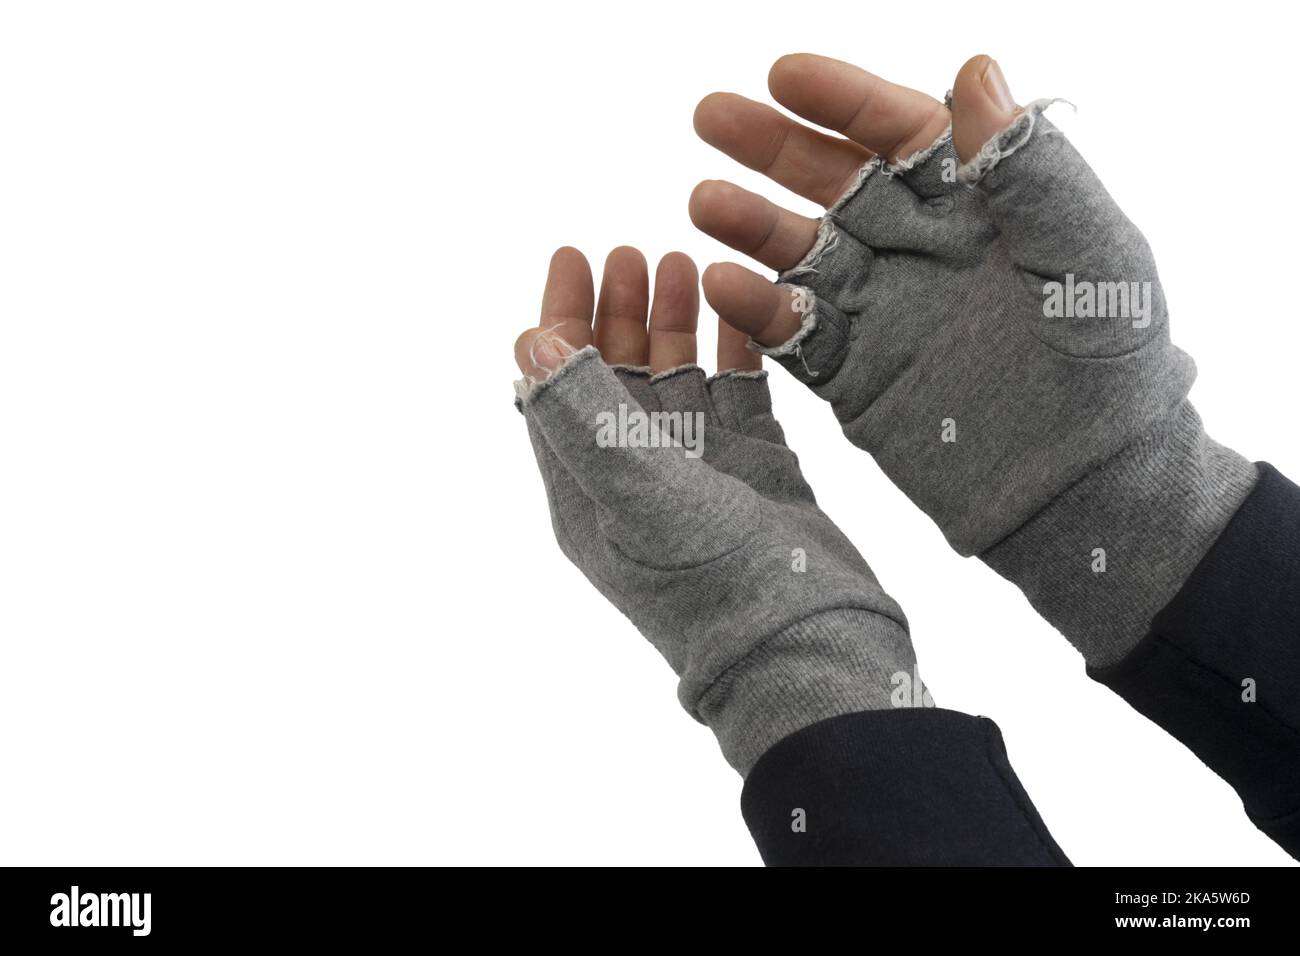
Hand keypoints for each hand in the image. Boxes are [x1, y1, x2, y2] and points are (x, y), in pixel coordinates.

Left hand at [514, 247, 919, 772]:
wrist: (806, 647)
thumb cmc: (709, 584)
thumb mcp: (633, 494)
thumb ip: (582, 416)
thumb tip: (530, 343)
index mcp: (587, 490)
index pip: (557, 388)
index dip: (560, 319)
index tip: (574, 253)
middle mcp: (637, 478)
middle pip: (615, 376)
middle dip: (618, 310)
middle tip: (632, 250)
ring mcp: (700, 473)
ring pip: (677, 379)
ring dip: (674, 322)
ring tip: (681, 260)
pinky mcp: (756, 469)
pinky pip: (737, 395)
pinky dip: (734, 351)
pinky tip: (738, 308)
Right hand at [688, 55, 1255, 663]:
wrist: (1088, 483)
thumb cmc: (1111, 363)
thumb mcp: (1091, 254)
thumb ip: (1033, 169)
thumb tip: (973, 69)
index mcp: (976, 204)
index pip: (900, 133)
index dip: (843, 100)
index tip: (783, 74)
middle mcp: (917, 247)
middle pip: (832, 181)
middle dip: (772, 147)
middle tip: (711, 115)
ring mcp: (880, 311)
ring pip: (800, 252)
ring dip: (750, 226)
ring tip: (703, 202)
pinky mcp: (853, 375)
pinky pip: (793, 334)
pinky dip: (757, 311)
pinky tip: (723, 286)